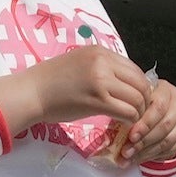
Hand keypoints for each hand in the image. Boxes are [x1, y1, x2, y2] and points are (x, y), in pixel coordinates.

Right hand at [0, 45, 149, 141]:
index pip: (135, 69)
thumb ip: (103, 68)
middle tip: (137, 112)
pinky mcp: (98, 100)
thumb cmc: (52, 82)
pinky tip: (123, 124)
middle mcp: (102, 62)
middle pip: (141, 83)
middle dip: (144, 100)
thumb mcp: (80, 63)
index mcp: (99, 51)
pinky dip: (131, 121)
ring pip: (138, 99)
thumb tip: (126, 81)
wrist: (30, 92)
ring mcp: (101, 80)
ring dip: (139, 113)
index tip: (134, 98)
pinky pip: (128, 112)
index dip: (140, 86)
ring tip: (130, 120)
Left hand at [110, 75, 175, 166]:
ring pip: (168, 139)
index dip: (144, 124)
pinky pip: (173, 149)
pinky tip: (141, 157)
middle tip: (128, 151)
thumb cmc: (143, 103)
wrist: (159, 108)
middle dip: (144, 141)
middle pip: (164, 125)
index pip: (158, 107)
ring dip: (148, 151)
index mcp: (165, 89)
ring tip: (131, 157)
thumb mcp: (135, 101)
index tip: (130, 136)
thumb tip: (110, 135)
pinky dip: (155, 156)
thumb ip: (127, 111)